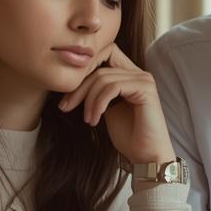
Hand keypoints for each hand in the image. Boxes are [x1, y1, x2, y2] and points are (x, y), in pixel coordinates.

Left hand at [57, 43, 175, 164]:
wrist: (146, 157)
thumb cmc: (128, 137)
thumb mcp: (106, 109)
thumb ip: (97, 92)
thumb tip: (72, 82)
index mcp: (130, 75)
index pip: (104, 53)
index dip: (84, 67)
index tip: (67, 92)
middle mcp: (139, 73)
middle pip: (99, 66)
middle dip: (78, 87)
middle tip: (65, 106)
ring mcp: (143, 79)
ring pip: (102, 78)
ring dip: (88, 100)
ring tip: (87, 119)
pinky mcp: (145, 89)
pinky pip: (112, 87)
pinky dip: (98, 104)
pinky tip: (95, 120)